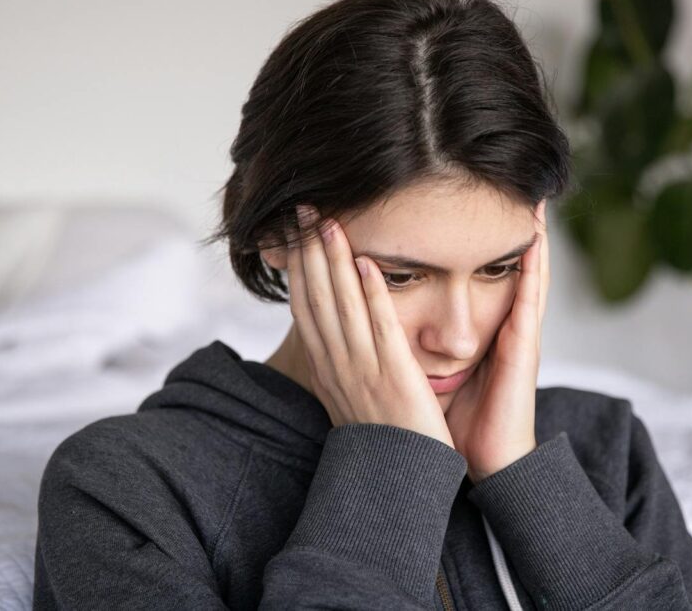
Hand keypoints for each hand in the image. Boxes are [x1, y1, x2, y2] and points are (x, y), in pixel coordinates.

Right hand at [286, 204, 454, 448]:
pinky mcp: (394, 377)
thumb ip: (341, 362)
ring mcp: (363, 370)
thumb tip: (331, 335)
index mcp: (327, 368)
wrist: (397, 481)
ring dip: (334, 261)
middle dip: (309, 251)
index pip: (305, 307)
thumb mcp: (349, 396)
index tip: (294, 233)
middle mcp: (337, 365)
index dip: (298, 267)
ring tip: (331, 222)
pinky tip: (366, 264)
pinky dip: (371, 295)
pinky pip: (380, 329)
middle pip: (316, 298)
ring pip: (343, 306)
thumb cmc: (380, 437)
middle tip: (303, 209)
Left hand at [443, 199, 549, 482]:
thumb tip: (378, 326)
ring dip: (531, 236)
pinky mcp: (524, 346)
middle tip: (507, 185)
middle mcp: (501, 326)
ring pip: (526, 273)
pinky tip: (536, 239)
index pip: (474, 274)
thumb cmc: (458, 421)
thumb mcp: (431, 372)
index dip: (475, 241)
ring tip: (533, 198)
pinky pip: (531, 299)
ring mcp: (516, 333)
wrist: (486, 460)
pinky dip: (534, 268)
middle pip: (504, 265)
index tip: (466, 204)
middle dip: (506, 228)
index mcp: (478, 330)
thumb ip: (415, 346)